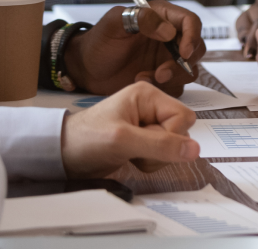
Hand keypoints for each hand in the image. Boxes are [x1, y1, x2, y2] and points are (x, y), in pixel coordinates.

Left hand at [60, 80, 199, 176]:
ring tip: (130, 153)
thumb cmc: (85, 138)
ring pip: (173, 146)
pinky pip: (162, 154)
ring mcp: (146, 123)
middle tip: (137, 149)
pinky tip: (131, 158)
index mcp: (147, 94)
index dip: (171, 136)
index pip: (183, 117)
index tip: (148, 142)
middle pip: (180, 131)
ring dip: (155, 158)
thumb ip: (160, 145)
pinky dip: (150, 162)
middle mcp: (150, 106)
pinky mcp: (142, 139)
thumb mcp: (123, 140)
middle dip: (163, 149)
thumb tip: (194, 150)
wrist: (63, 153)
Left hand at [63, 3, 205, 96]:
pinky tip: (142, 82)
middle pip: (196, 48)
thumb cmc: (99, 41)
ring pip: (189, 70)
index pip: (190, 21)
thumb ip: (141, 19)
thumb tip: (168, 31)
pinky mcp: (162, 78)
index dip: (192, 36)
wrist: (86, 69)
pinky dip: (164, 88)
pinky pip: (176, 85)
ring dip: (172, 77)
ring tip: (145, 78)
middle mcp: (168, 37)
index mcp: (161, 16)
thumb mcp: (114, 23)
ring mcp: (166, 59)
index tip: (184, 53)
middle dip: (184, 63)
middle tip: (161, 73)